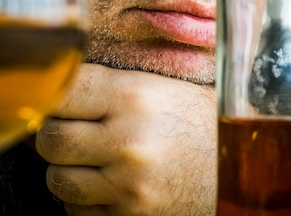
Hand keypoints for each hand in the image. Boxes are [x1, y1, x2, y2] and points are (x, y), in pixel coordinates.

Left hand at [35, 63, 216, 214]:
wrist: (240, 169)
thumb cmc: (197, 122)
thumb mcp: (157, 88)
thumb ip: (106, 87)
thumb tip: (53, 88)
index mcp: (133, 96)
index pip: (62, 91)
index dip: (53, 96)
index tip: (59, 101)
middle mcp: (128, 140)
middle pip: (50, 139)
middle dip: (54, 136)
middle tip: (72, 133)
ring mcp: (128, 185)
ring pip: (58, 180)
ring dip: (67, 171)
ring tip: (92, 162)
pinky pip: (77, 213)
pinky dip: (84, 202)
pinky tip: (108, 186)